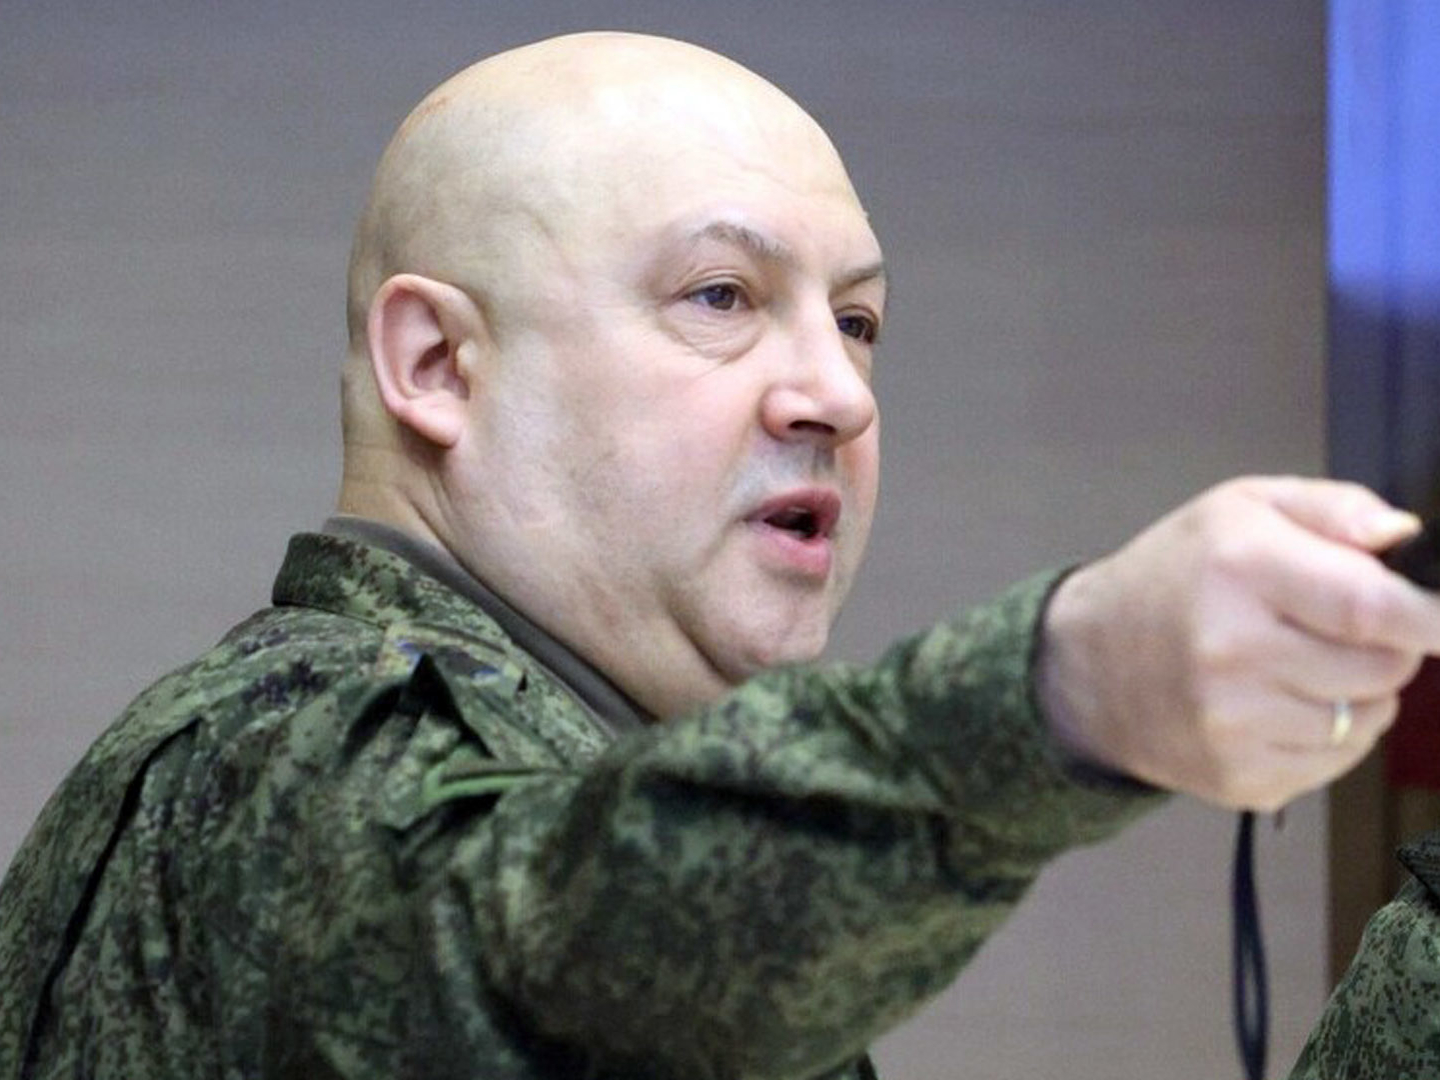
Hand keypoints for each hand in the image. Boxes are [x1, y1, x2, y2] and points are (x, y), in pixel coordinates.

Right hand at [1038, 476, 1439, 810]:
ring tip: (1296, 664)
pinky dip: (1329, 732)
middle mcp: (1234, 651)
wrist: (1087, 665)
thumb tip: (1404, 537)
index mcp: (1238, 569)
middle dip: (1387, 644)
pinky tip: (1279, 704)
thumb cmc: (1170, 578)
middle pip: (1385, 666)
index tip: (1437, 617)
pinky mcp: (1241, 779)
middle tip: (1337, 626)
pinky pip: (1338, 759)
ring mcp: (1235, 725)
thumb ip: (1332, 509)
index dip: (1428, 616)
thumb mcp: (1239, 508)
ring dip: (1357, 689)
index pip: (1371, 606)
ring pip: (1371, 716)